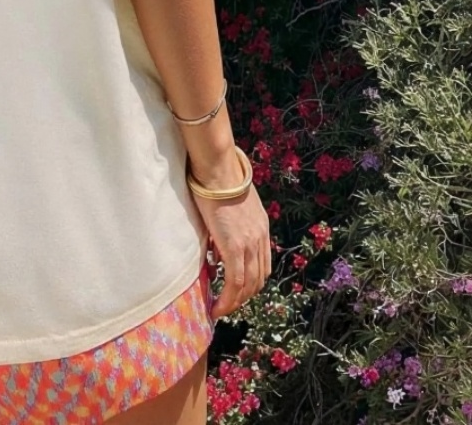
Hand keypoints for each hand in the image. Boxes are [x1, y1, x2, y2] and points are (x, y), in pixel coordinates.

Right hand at [191, 181, 271, 320]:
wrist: (218, 169)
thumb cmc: (218, 180)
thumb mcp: (232, 207)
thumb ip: (230, 229)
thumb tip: (216, 254)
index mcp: (261, 228)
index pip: (262, 266)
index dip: (251, 282)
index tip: (237, 291)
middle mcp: (260, 239)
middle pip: (259, 279)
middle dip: (244, 297)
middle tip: (228, 304)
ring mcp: (249, 244)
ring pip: (248, 286)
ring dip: (235, 302)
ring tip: (221, 309)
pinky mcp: (235, 247)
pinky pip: (234, 282)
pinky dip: (228, 299)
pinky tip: (218, 307)